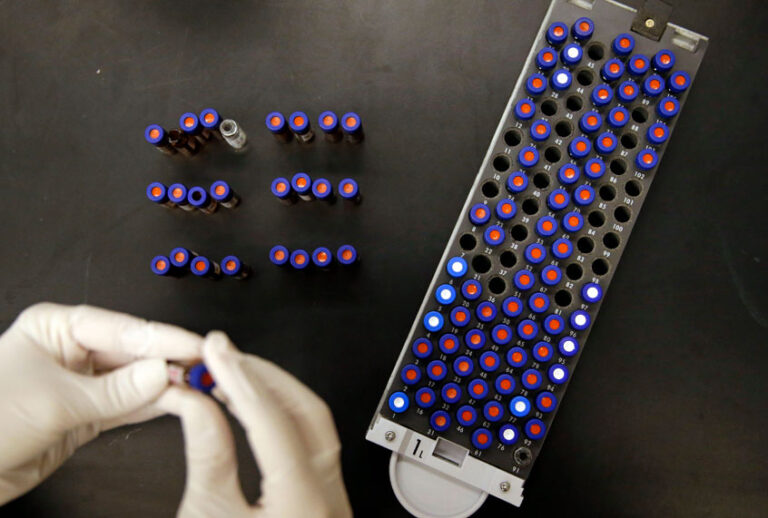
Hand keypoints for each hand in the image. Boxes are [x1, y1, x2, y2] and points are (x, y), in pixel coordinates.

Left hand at [0, 303, 202, 503]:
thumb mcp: (56, 401)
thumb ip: (116, 390)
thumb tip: (163, 372)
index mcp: (55, 328)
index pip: (121, 327)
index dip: (162, 337)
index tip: (196, 346)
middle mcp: (70, 350)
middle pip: (132, 351)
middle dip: (168, 361)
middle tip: (205, 369)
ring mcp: (81, 382)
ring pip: (134, 379)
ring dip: (165, 385)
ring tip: (199, 387)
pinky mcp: (86, 413)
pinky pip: (128, 404)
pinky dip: (152, 405)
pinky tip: (177, 402)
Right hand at [157, 331, 352, 517]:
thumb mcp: (205, 517)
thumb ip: (207, 456)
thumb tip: (197, 401)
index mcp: (304, 504)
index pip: (273, 420)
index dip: (239, 378)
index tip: (215, 352)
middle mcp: (330, 500)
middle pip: (307, 413)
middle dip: (263, 377)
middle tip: (225, 355)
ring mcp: (333, 501)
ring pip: (314, 427)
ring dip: (274, 395)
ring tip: (232, 375)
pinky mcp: (323, 504)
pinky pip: (311, 447)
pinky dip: (282, 421)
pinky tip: (253, 409)